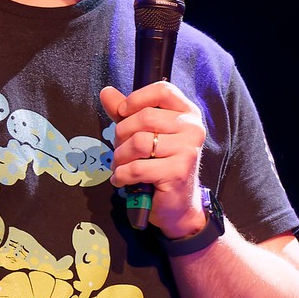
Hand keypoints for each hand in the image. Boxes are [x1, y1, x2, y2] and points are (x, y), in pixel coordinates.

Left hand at [99, 82, 209, 240]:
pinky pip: (136, 168)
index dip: (136, 100)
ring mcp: (188, 150)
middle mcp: (192, 128)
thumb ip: (127, 114)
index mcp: (187, 113)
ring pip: (138, 142)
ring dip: (120, 157)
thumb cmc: (160, 167)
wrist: (177, 206)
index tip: (122, 114)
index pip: (161, 91)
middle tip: (119, 150)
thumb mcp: (144, 135)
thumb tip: (106, 92)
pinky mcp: (177, 172)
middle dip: (122, 134)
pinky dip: (121, 175)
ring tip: (120, 166)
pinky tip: (121, 180)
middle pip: (144, 117)